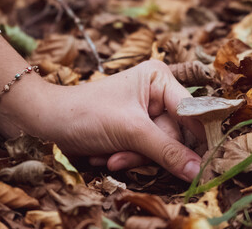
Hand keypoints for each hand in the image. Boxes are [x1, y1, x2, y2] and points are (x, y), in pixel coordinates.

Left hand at [32, 60, 202, 181]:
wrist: (50, 122)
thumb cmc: (87, 114)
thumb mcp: (130, 131)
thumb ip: (167, 151)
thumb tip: (198, 171)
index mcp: (160, 80)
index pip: (191, 111)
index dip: (197, 138)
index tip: (201, 164)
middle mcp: (158, 93)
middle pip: (175, 134)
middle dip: (148, 151)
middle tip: (123, 155)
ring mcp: (148, 113)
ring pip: (160, 147)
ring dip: (134, 157)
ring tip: (111, 155)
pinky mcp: (137, 129)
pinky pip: (147, 151)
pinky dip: (128, 157)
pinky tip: (108, 155)